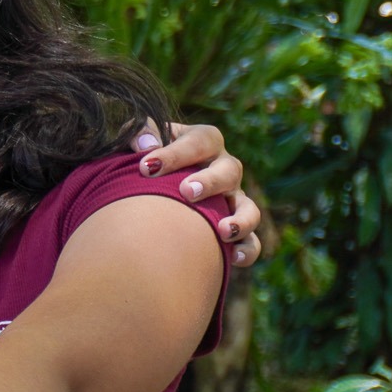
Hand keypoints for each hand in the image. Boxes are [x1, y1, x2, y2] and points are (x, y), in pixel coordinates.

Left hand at [133, 122, 262, 267]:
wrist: (152, 190)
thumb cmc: (146, 160)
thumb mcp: (140, 141)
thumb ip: (140, 133)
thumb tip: (145, 146)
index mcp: (204, 142)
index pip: (198, 142)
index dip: (174, 153)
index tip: (146, 168)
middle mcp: (224, 168)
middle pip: (229, 171)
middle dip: (209, 182)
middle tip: (186, 192)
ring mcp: (234, 199)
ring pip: (249, 208)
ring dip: (240, 219)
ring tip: (222, 231)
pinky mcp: (236, 229)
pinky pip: (251, 242)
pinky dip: (247, 250)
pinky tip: (233, 258)